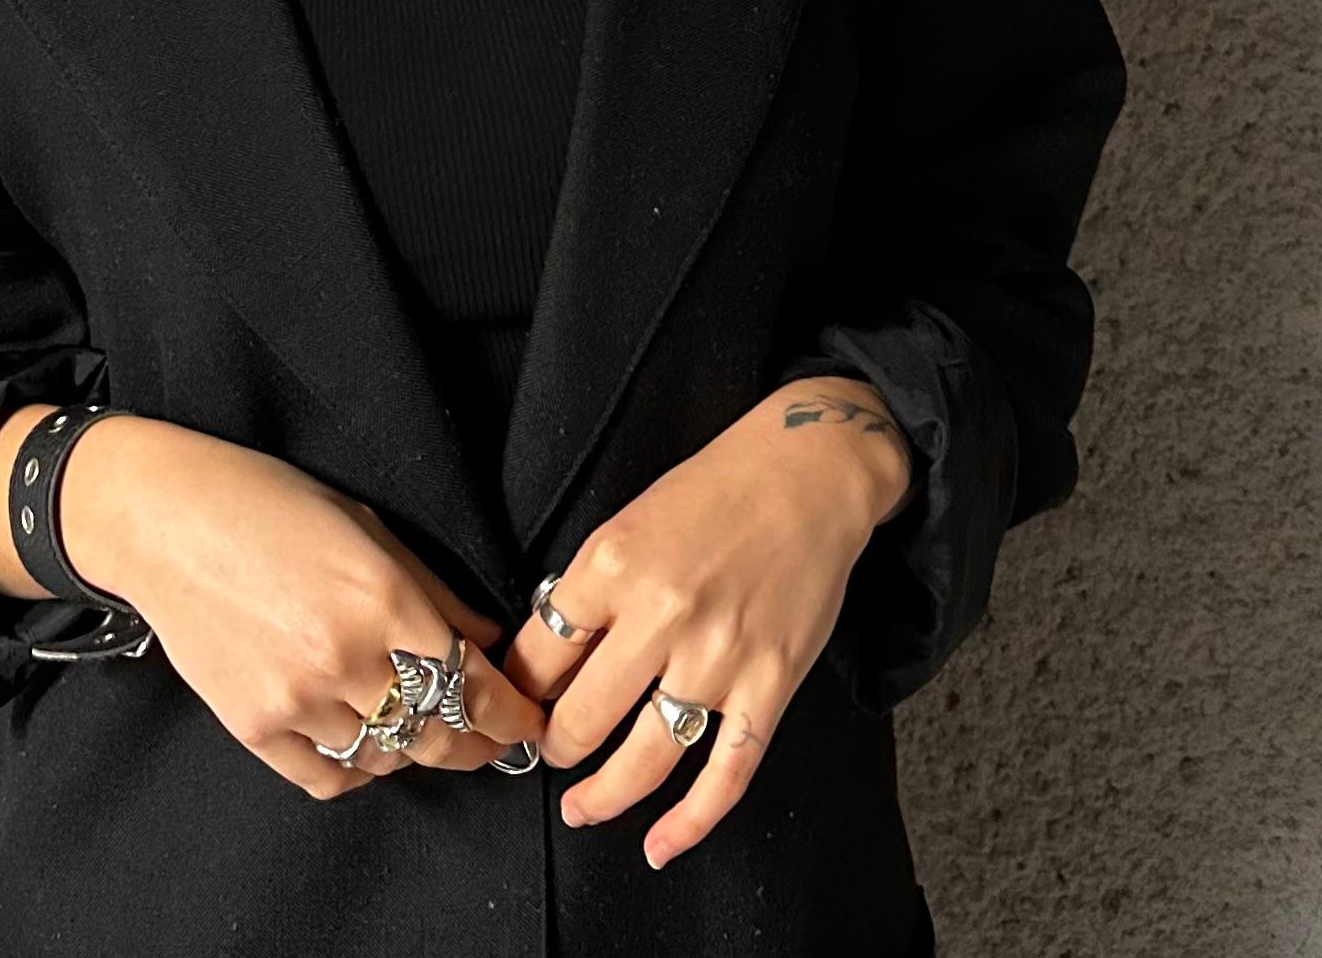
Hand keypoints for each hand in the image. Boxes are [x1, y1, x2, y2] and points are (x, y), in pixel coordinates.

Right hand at [65, 417, 546, 797]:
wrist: (163, 521)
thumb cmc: (267, 503)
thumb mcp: (367, 527)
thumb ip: (434, 591)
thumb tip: (488, 641)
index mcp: (383, 598)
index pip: (474, 684)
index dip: (513, 715)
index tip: (529, 723)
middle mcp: (345, 657)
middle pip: (440, 736)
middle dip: (478, 746)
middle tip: (492, 741)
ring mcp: (296, 699)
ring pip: (386, 760)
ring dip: (412, 748)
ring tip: (416, 722)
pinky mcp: (253, 727)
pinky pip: (327, 779)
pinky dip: (356, 768)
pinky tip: (361, 738)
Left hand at [497, 380, 910, 870]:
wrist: (808, 474)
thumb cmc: (713, 490)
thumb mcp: (628, 522)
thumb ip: (591, 590)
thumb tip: (548, 660)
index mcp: (613, 564)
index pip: (539, 654)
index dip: (518, 691)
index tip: (513, 705)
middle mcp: (661, 615)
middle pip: (582, 718)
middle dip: (555, 747)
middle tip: (549, 753)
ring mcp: (720, 658)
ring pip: (645, 759)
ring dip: (603, 795)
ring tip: (581, 808)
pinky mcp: (770, 686)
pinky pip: (725, 774)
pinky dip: (691, 823)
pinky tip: (659, 846)